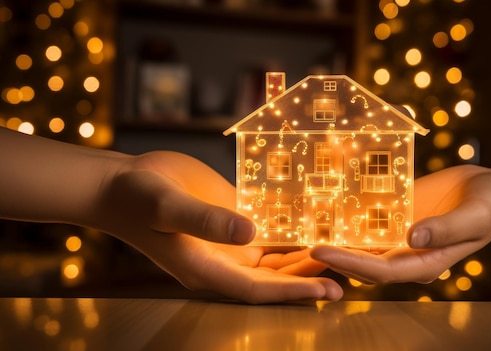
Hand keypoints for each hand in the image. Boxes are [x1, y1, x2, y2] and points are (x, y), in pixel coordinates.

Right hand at [92, 151, 342, 302]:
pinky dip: (289, 234)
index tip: (326, 291)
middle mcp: (222, 261)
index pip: (257, 288)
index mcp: (206, 268)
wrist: (123, 182)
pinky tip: (314, 226)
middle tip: (349, 279)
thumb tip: (250, 233)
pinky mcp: (232, 219)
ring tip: (342, 256)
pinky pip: (265, 232)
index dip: (293, 292)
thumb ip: (205, 220)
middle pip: (273, 278)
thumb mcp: (167, 207)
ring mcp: (228, 242)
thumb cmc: (137, 197)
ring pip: (273, 258)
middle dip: (308, 281)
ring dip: (304, 260)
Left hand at [311, 165, 490, 283]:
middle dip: (330, 253)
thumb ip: (446, 229)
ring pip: (360, 241)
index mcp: (425, 263)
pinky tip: (325, 201)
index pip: (380, 272)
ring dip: (334, 236)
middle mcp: (406, 253)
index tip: (320, 250)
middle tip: (295, 240)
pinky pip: (369, 216)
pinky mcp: (396, 215)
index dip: (349, 263)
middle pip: (361, 260)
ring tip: (300, 224)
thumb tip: (412, 237)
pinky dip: (348, 213)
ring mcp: (398, 235)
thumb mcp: (476, 215)